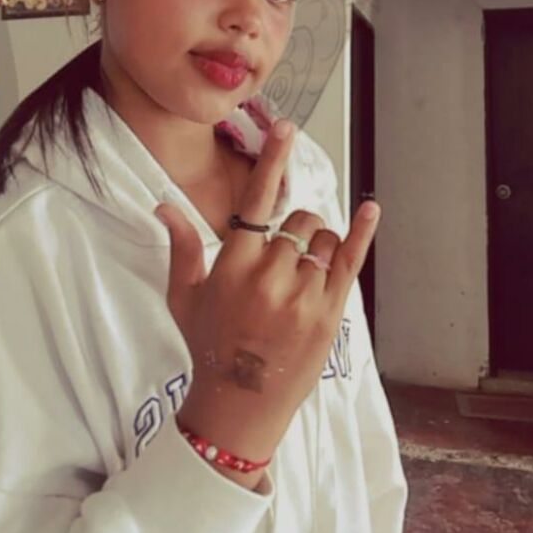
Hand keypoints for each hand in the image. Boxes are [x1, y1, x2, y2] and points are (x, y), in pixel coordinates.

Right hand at [155, 119, 379, 477]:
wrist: (240, 403)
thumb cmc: (209, 346)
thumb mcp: (185, 297)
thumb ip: (181, 246)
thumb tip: (162, 206)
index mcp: (234, 265)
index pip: (256, 200)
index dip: (272, 160)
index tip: (285, 129)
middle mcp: (270, 274)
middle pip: (300, 221)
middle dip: (295, 230)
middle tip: (283, 259)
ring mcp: (303, 294)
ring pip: (325, 240)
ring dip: (317, 247)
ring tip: (299, 278)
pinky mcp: (329, 313)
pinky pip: (351, 262)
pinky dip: (363, 234)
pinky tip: (371, 212)